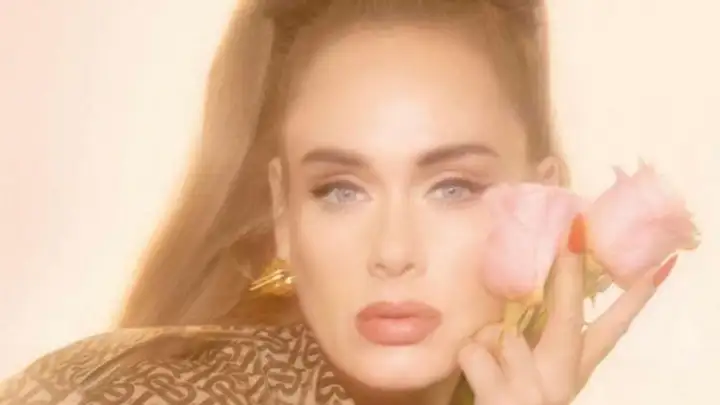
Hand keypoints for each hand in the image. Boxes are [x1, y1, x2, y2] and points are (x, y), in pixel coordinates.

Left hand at [458, 227, 677, 404]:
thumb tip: (518, 298)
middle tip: (574, 233)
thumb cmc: (510, 394)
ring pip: (506, 335)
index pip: (613, 330)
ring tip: (489, 364)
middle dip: (569, 274)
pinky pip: (475, 351)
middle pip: (568, 318)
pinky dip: (469, 358)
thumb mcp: (532, 370)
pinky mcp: (504, 400)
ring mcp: (534, 390)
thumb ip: (532, 336)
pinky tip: (477, 379)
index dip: (635, 298)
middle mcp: (562, 379)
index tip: (658, 265)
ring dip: (488, 341)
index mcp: (574, 369)